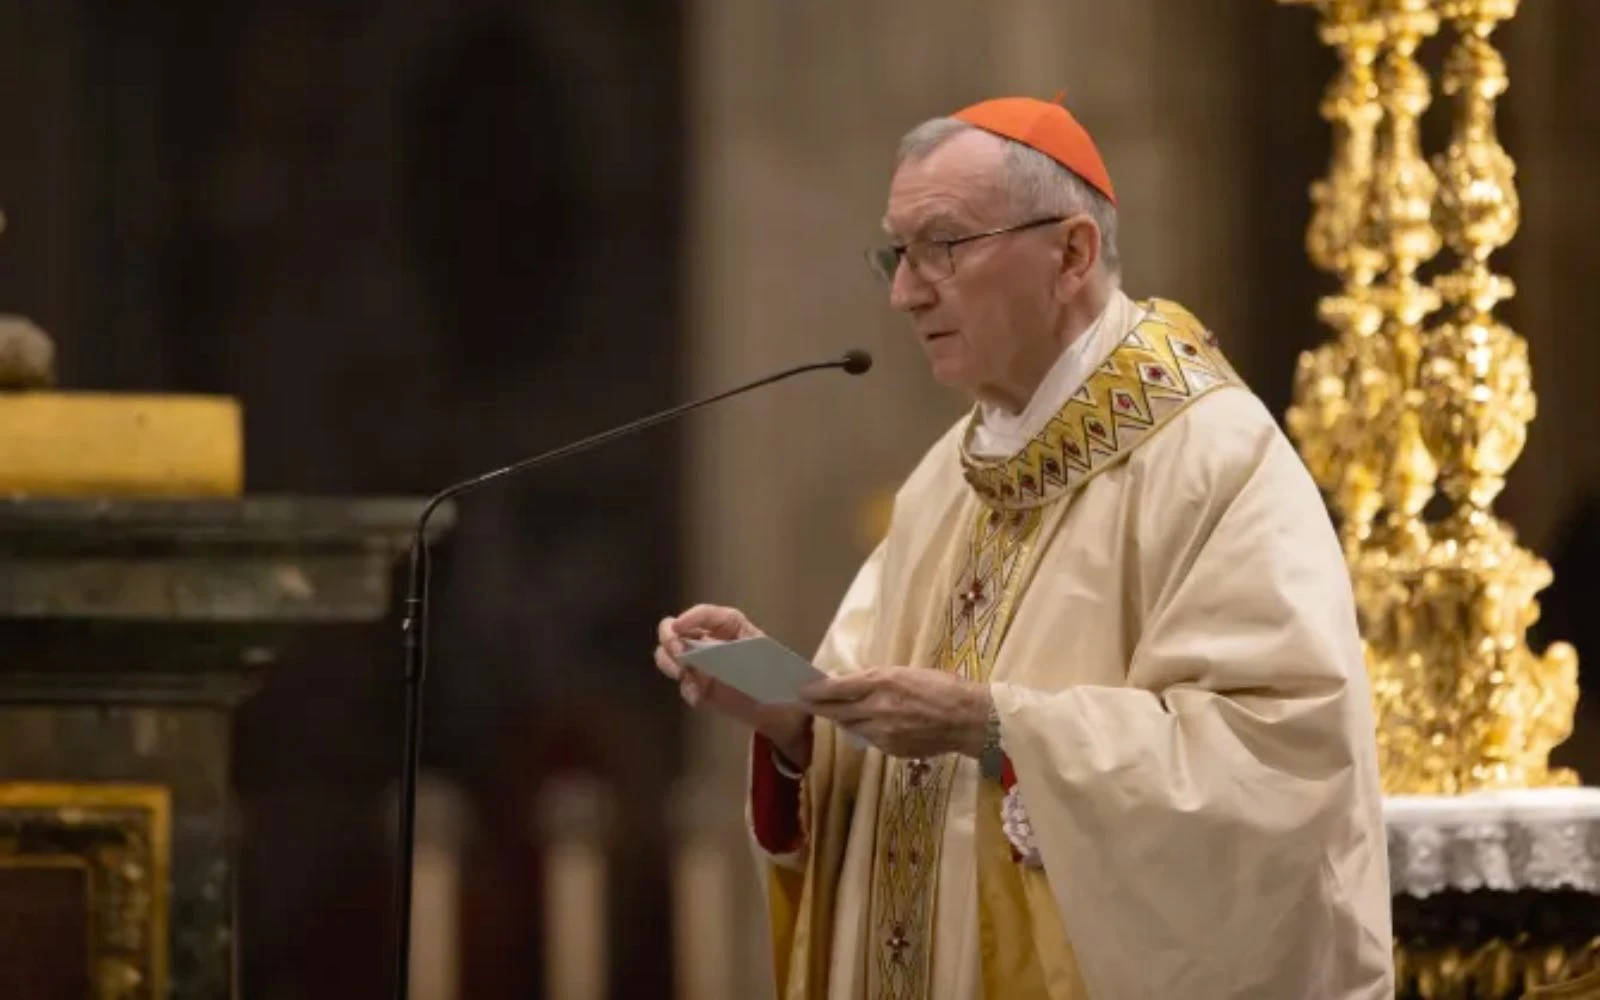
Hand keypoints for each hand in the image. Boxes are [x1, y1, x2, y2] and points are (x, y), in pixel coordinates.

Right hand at [653, 604, 809, 762]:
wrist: (781, 712)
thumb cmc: (777, 677)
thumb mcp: (760, 661)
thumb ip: (731, 655)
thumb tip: (701, 654)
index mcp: (732, 627)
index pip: (707, 615)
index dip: (691, 617)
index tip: (678, 626)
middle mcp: (711, 640)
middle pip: (677, 629)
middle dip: (671, 638)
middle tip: (678, 653)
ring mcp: (702, 663)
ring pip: (670, 654)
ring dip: (671, 663)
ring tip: (684, 674)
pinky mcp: (700, 685)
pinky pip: (683, 684)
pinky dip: (687, 689)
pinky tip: (699, 697)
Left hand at [800, 667, 990, 759]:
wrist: (969, 719)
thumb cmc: (942, 687)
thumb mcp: (905, 673)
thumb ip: (875, 679)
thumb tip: (848, 681)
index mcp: (881, 682)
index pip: (836, 688)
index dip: (815, 690)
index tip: (801, 690)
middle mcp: (877, 708)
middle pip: (836, 710)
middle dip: (820, 706)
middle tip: (807, 702)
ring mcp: (883, 732)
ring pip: (851, 727)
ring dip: (844, 718)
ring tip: (839, 711)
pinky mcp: (891, 750)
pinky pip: (870, 739)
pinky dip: (867, 730)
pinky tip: (873, 724)